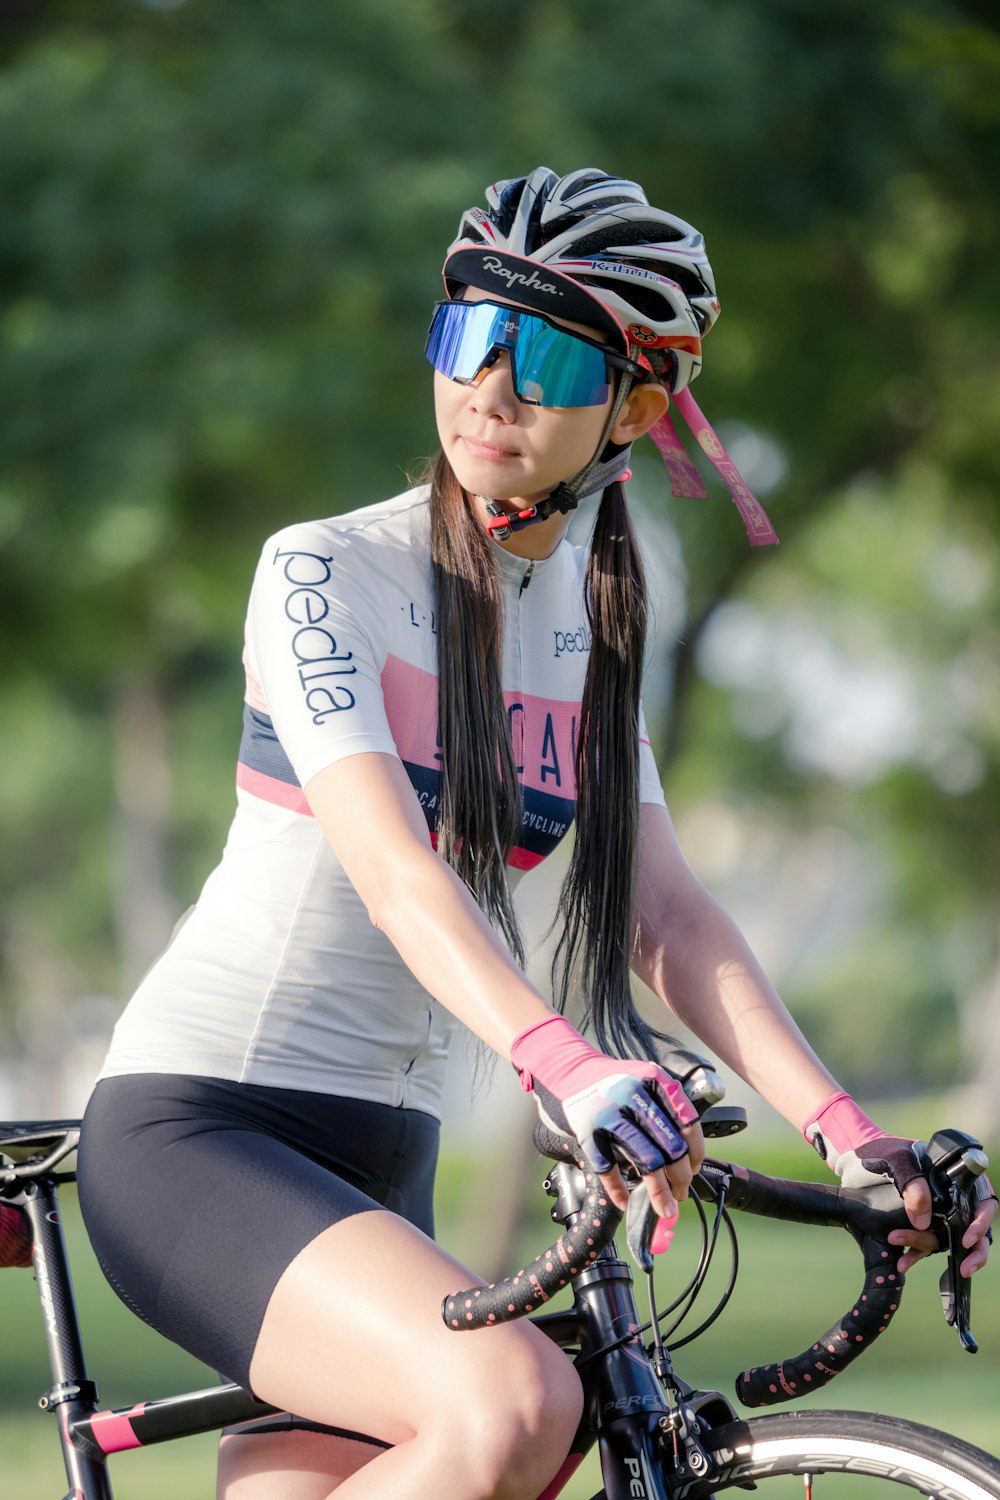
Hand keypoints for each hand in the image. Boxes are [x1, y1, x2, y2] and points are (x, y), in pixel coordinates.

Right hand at [510, 1014, 703, 1219]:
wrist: (569, 1072)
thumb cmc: (614, 1083)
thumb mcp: (645, 1081)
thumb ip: (667, 1110)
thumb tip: (688, 1161)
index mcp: (654, 1080)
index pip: (688, 1124)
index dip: (695, 1154)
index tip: (693, 1171)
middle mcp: (634, 1094)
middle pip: (671, 1147)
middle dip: (681, 1178)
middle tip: (681, 1192)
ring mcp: (609, 1113)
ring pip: (646, 1162)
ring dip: (660, 1193)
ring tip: (665, 1208)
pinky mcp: (587, 1131)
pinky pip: (608, 1169)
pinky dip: (619, 1191)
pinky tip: (625, 1201)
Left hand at [804, 1092, 995, 1277]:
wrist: (854, 1162)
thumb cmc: (882, 1152)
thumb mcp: (897, 1161)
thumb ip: (913, 1185)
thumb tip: (923, 1222)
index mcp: (955, 1178)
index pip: (983, 1202)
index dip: (981, 1222)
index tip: (967, 1238)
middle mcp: (950, 1198)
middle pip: (973, 1229)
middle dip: (973, 1252)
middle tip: (965, 1266)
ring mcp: (935, 1214)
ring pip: (945, 1240)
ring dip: (927, 1250)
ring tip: (905, 1260)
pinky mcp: (918, 1226)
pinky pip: (923, 1246)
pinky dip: (913, 1256)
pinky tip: (902, 1263)